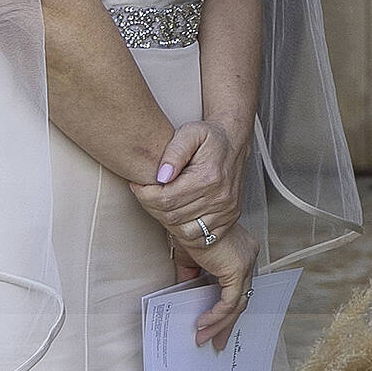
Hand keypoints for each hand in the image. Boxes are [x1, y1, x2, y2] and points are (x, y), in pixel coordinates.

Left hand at [130, 118, 246, 237]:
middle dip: (151, 207)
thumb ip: (174, 151)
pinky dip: (183, 231)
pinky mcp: (229, 219)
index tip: (137, 185)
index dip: (145, 195)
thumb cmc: (209, 137)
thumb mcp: (191, 132)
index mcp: (209, 177)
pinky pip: (201, 238)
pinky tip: (175, 215)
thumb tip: (162, 176)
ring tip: (158, 203)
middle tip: (144, 194)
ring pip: (185, 231)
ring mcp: (226, 211)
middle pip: (173, 217)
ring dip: (166, 221)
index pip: (166, 199)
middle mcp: (220, 198)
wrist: (234, 143)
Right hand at [173, 221, 259, 350]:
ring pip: (237, 304)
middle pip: (241, 299)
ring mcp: (245, 264)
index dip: (229, 308)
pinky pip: (229, 302)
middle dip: (227, 324)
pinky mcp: (237, 270)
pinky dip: (216, 315)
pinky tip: (203, 324)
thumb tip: (185, 297)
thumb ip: (191, 277)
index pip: (239, 287)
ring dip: (220, 324)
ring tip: (205, 338)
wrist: (189, 218)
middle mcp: (248, 258)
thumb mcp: (190, 259)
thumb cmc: (190, 230)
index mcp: (241, 253)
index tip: (218, 324)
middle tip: (216, 341)